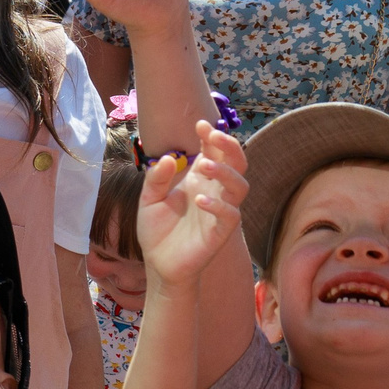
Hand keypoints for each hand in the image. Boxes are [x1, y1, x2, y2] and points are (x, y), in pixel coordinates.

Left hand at [136, 124, 246, 284]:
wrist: (159, 264)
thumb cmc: (158, 230)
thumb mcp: (148, 200)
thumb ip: (156, 179)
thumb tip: (168, 159)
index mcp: (199, 181)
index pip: (214, 153)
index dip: (212, 137)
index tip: (200, 124)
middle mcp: (214, 192)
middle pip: (237, 163)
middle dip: (229, 146)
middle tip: (214, 135)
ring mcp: (220, 212)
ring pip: (240, 186)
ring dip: (225, 172)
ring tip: (204, 166)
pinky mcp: (220, 233)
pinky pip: (231, 216)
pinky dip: (219, 205)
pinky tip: (200, 199)